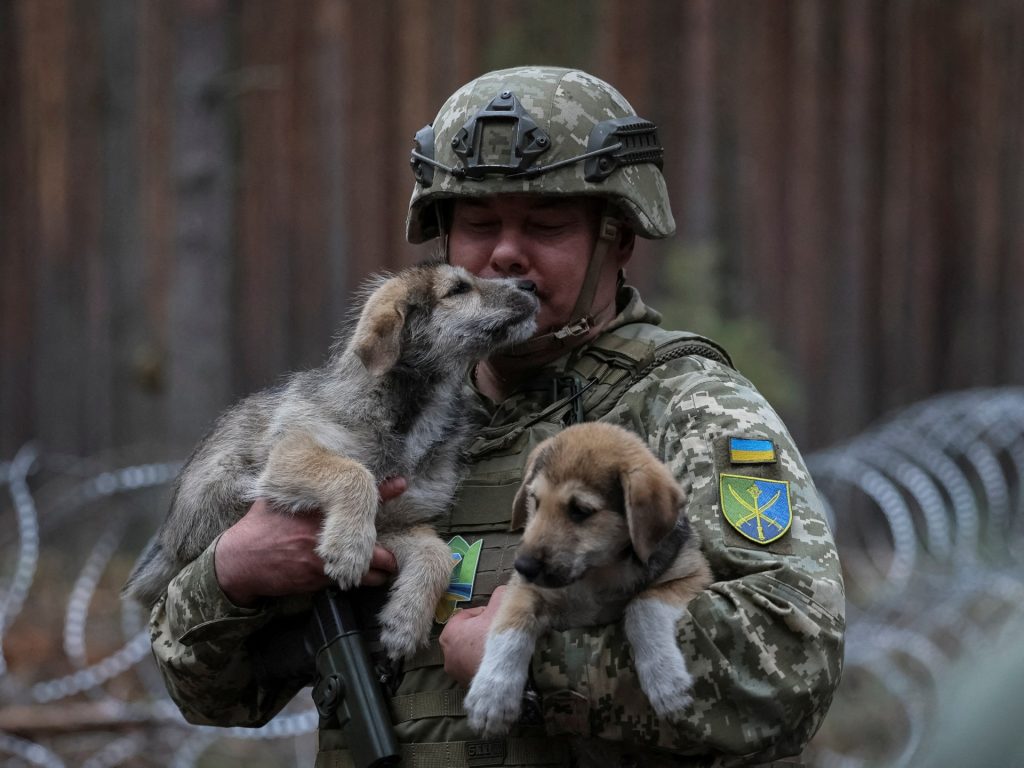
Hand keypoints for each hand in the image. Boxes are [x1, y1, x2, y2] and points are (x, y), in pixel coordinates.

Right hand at [214, 478, 405, 606]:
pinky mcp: (317, 579)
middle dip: (387, 554)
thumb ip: (302, 489)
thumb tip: (312, 466)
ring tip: (382, 568)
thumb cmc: (260, 526)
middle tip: (392, 553)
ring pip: (366, 571)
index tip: (402, 484)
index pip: (357, 497)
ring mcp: (323, 559)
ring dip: (377, 572)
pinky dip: (356, 580)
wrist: (239, 561)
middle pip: (374, 547)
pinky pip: (348, 582)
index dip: (384, 491)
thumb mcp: (280, 500)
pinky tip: (357, 576)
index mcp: (316, 509)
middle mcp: (323, 533)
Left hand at [439, 585, 506, 685]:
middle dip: (481, 631)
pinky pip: (474, 667)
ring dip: (482, 648)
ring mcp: (454, 671)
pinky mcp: (464, 685)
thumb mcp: (500, 608)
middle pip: (467, 633)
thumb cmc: (497, 639)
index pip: (468, 614)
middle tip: (498, 631)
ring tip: (499, 648)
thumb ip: (500, 595)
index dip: (485, 613)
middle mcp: (446, 653)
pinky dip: (483, 663)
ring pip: (470, 651)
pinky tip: (497, 662)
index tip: (496, 617)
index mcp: (449, 631)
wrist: (504, 675)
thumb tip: (504, 590)